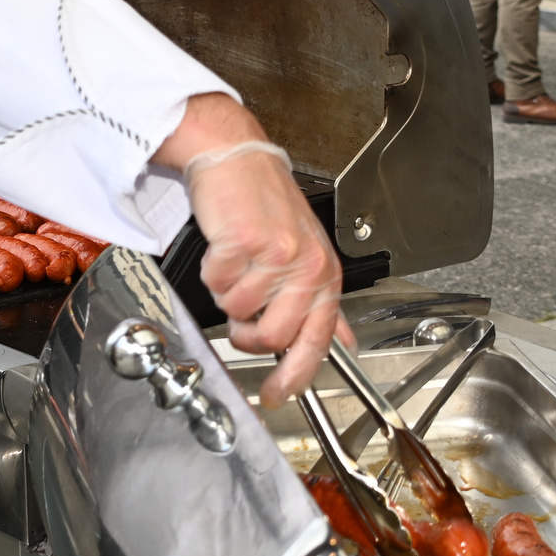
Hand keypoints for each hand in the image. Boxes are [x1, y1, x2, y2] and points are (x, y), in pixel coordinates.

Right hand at [159, 96, 348, 404]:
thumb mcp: (308, 255)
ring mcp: (276, 253)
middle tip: (239, 316)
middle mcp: (305, 266)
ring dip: (226, 293)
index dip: (294, 377)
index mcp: (324, 275)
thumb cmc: (268, 205)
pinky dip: (211, 270)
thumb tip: (344, 343)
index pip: (316, 341)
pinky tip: (223, 248)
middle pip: (271, 336)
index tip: (275, 395)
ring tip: (235, 265)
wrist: (238, 160)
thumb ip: (323, 306)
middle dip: (245, 333)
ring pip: (237, 310)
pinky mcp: (244, 240)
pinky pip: (217, 281)